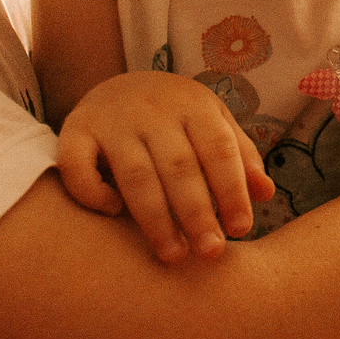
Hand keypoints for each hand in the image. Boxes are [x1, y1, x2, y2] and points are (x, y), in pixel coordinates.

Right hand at [56, 71, 275, 263]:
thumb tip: (265, 194)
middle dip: (198, 213)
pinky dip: (92, 191)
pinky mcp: (75, 130)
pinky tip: (112, 213)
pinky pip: (77, 166)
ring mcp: (112, 120)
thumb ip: (238, 156)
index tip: (241, 229)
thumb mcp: (212, 122)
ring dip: (155, 219)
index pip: (218, 149)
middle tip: (211, 252)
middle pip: (179, 166)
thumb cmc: (175, 116)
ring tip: (173, 255)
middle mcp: (153, 110)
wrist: (116, 84)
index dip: (231, 190)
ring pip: (135, 174)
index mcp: (193, 104)